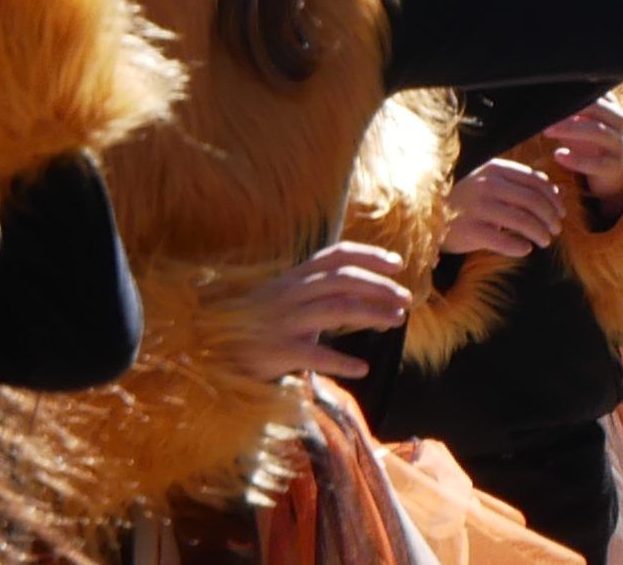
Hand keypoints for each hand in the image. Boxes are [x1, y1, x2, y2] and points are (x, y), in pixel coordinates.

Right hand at [231, 243, 412, 380]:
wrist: (215, 347)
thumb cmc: (261, 324)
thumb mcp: (288, 299)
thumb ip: (321, 293)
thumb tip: (371, 293)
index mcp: (293, 278)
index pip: (334, 256)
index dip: (367, 254)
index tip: (397, 262)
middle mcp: (289, 293)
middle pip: (341, 279)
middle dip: (378, 285)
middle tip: (407, 298)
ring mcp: (283, 321)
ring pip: (334, 308)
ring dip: (371, 313)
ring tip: (397, 321)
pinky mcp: (277, 351)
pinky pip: (314, 354)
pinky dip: (341, 360)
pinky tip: (362, 368)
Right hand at [442, 158, 565, 256]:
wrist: (426, 213)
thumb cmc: (463, 197)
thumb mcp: (488, 181)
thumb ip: (519, 183)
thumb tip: (557, 189)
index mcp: (492, 169)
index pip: (535, 181)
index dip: (554, 198)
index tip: (561, 212)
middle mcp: (486, 184)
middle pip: (533, 201)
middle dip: (551, 218)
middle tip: (556, 230)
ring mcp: (477, 207)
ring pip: (523, 221)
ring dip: (540, 233)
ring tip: (545, 241)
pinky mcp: (470, 230)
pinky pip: (506, 241)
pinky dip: (521, 247)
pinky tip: (525, 248)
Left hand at [548, 100, 622, 204]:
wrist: (613, 167)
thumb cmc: (588, 135)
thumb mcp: (580, 117)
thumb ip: (566, 104)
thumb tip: (537, 91)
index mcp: (609, 104)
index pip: (594, 90)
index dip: (573, 91)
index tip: (549, 92)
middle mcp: (617, 120)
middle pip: (596, 107)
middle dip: (569, 107)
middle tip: (544, 111)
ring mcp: (619, 143)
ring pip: (598, 131)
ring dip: (570, 129)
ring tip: (547, 131)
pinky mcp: (615, 165)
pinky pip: (598, 162)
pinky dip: (577, 159)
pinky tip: (558, 155)